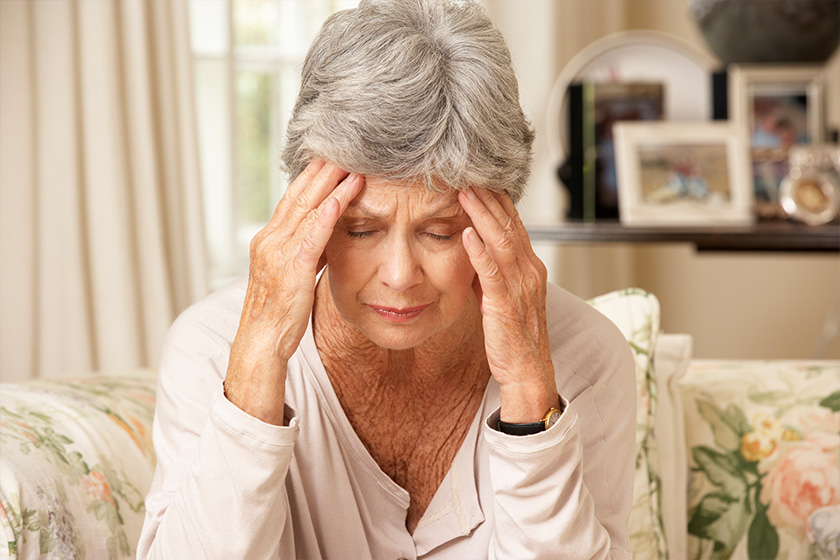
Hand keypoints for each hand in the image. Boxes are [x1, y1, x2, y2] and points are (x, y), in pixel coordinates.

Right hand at [224, 161, 363, 423]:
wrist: (261, 343)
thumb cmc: (280, 313)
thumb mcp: (293, 275)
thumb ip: (306, 251)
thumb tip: (328, 235)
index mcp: (270, 239)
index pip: (293, 198)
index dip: (313, 175)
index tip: (332, 154)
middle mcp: (270, 239)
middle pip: (299, 195)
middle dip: (322, 169)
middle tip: (344, 143)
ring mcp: (277, 253)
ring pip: (306, 209)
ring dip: (329, 183)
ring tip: (351, 160)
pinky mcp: (291, 269)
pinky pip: (312, 235)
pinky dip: (327, 214)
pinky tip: (343, 197)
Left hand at [458, 187, 559, 422]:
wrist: (528, 371)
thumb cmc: (513, 336)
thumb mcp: (501, 296)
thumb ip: (489, 272)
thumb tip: (471, 249)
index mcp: (531, 268)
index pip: (515, 225)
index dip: (498, 201)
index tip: (480, 179)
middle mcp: (530, 272)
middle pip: (510, 226)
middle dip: (490, 199)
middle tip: (469, 174)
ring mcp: (520, 287)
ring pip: (502, 242)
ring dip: (483, 215)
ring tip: (465, 192)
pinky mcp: (505, 305)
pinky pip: (492, 273)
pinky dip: (479, 252)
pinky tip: (466, 234)